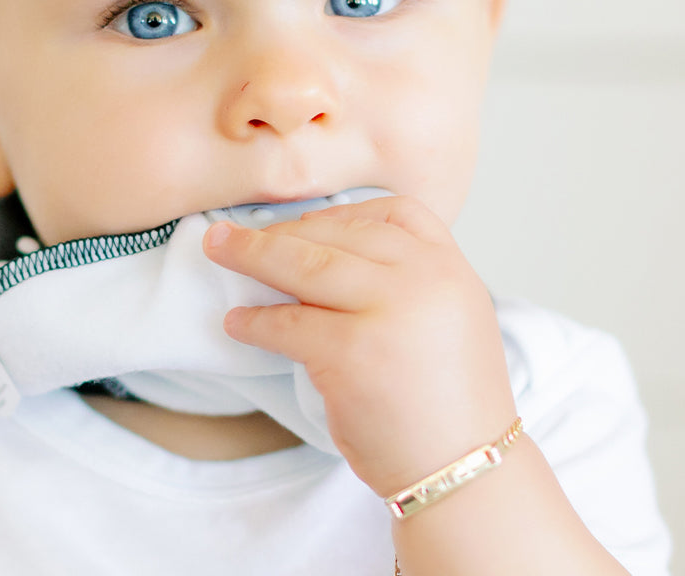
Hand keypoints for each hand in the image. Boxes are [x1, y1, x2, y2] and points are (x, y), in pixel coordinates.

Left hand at [202, 195, 517, 495]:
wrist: (465, 472)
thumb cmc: (446, 401)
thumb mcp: (449, 316)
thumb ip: (404, 278)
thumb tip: (319, 247)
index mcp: (449, 267)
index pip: (394, 212)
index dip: (343, 213)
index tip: (305, 222)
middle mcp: (424, 279)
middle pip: (338, 234)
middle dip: (278, 230)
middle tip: (232, 232)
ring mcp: (388, 313)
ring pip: (304, 264)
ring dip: (251, 255)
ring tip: (219, 251)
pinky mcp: (352, 352)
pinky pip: (288, 323)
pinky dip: (255, 321)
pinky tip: (238, 322)